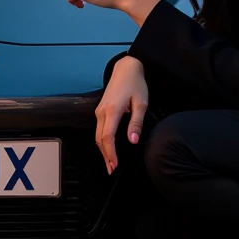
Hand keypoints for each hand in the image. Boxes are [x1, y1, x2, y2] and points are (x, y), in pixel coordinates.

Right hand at [96, 56, 147, 172]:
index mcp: (112, 110)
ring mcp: (99, 111)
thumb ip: (136, 123)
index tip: (114, 165)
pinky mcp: (100, 110)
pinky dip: (102, 141)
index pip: (107, 137)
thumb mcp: (141, 103)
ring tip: (110, 162)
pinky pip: (98, 129)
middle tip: (111, 169)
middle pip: (99, 139)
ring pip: (97, 135)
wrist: (126, 69)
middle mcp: (102, 112)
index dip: (110, 153)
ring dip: (103, 150)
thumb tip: (132, 140)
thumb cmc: (135, 84)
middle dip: (105, 156)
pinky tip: (108, 148)